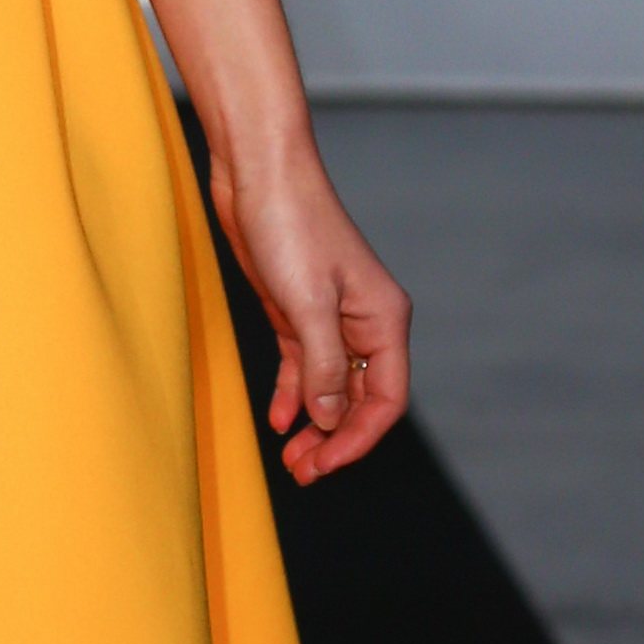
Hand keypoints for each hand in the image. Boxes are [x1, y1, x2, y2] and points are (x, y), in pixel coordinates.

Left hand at [211, 138, 410, 486]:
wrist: (257, 171)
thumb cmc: (288, 223)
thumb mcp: (305, 302)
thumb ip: (320, 364)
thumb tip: (328, 418)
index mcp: (383, 319)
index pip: (386, 399)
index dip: (358, 439)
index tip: (324, 464)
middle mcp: (364, 323)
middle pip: (359, 399)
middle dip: (334, 439)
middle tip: (302, 472)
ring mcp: (330, 318)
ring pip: (330, 388)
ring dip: (314, 426)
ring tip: (291, 460)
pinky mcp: (296, 310)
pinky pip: (304, 367)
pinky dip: (293, 396)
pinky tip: (278, 420)